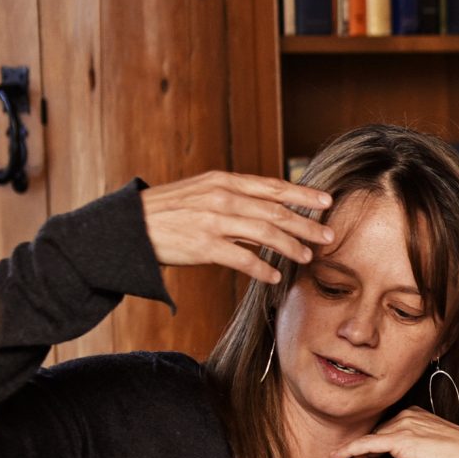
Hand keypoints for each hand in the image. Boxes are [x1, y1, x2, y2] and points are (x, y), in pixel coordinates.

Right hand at [140, 171, 333, 285]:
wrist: (129, 225)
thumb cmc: (171, 210)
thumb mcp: (202, 191)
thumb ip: (235, 197)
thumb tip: (270, 209)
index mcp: (224, 182)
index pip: (272, 186)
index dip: (302, 194)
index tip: (327, 201)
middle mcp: (222, 198)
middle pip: (275, 211)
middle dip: (306, 224)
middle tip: (329, 236)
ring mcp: (213, 221)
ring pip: (265, 233)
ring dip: (290, 246)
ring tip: (307, 257)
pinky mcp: (203, 245)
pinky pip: (242, 258)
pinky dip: (262, 268)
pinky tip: (275, 276)